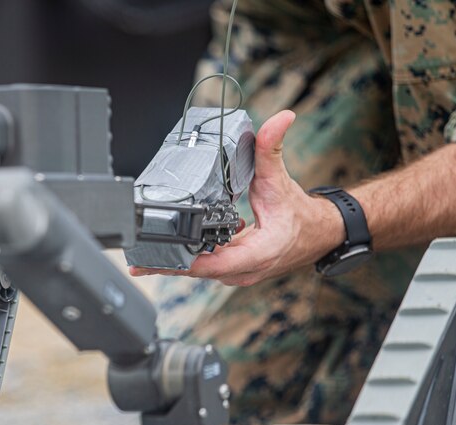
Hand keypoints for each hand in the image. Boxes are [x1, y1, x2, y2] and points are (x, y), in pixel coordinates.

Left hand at [130, 110, 345, 285]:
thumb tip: (280, 119)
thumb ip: (271, 149)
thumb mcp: (280, 180)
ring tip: (144, 257)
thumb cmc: (299, 213)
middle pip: (200, 271)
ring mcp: (239, 273)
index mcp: (260, 252)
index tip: (163, 260)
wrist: (317, 234)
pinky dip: (188, 258)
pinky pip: (205, 267)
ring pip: (200, 271)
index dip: (188, 263)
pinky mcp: (233, 271)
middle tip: (138, 260)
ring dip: (175, 263)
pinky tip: (171, 247)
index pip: (217, 264)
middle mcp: (247, 269)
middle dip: (169, 264)